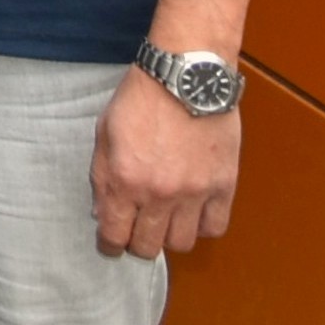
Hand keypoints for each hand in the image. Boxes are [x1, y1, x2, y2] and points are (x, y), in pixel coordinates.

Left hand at [92, 68, 241, 258]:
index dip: (110, 245)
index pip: (114, 234)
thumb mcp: (104, 134)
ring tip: (166, 220)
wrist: (185, 78)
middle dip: (138, 243)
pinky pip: (215, 227)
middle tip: (138, 232)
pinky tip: (194, 213)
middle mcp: (159, 193)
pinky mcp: (223, 186)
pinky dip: (203, 226)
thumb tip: (103, 213)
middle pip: (148, 246)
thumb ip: (101, 177)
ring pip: (182, 243)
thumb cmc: (140, 100)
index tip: (111, 245)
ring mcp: (194, 193)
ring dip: (171, 236)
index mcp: (124, 179)